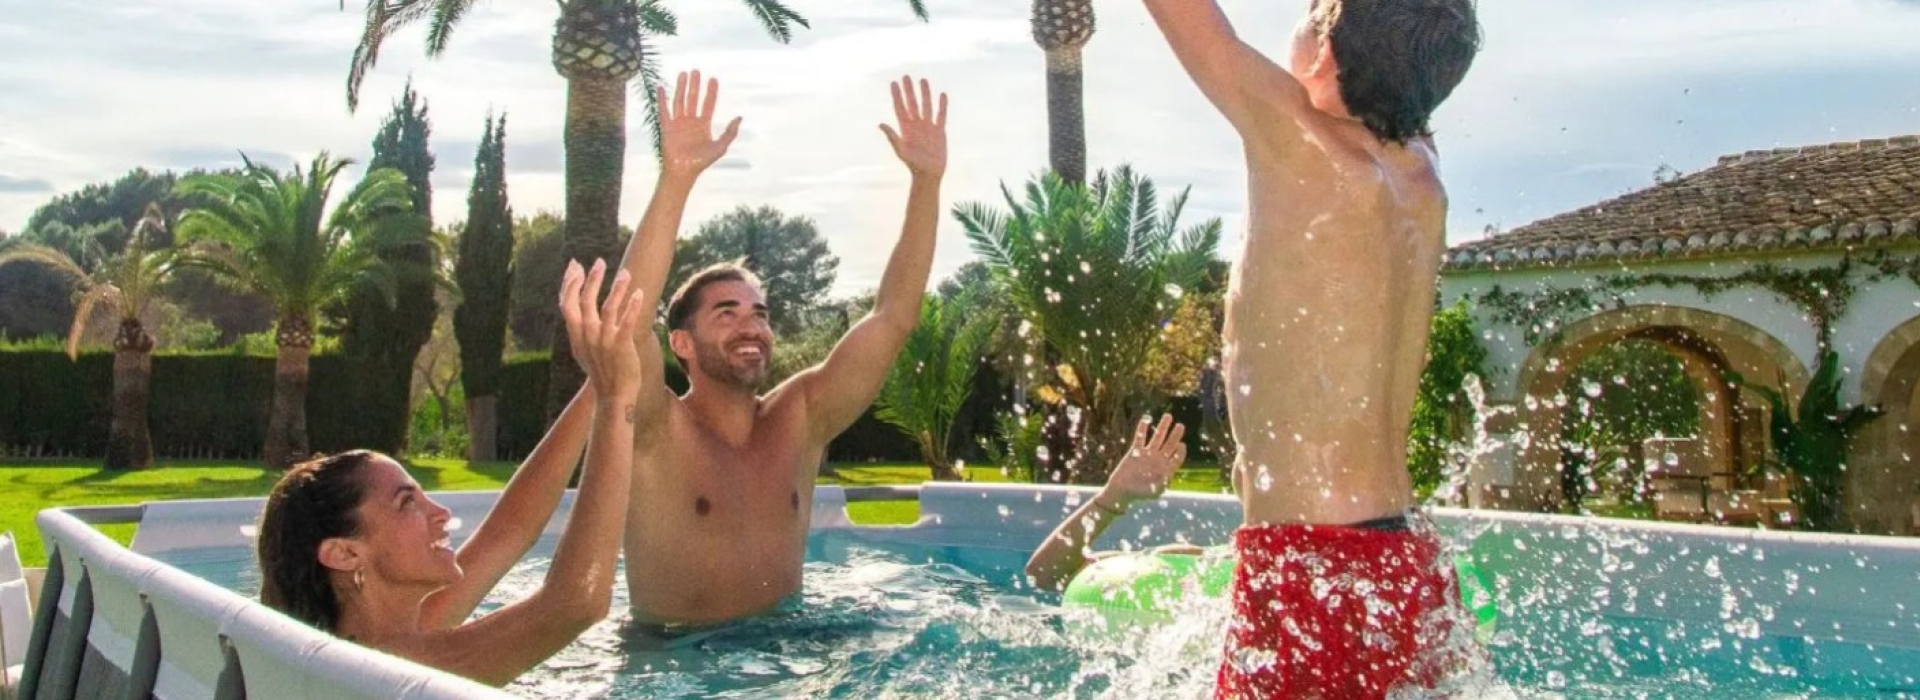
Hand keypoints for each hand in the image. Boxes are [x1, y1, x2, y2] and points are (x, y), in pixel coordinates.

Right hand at [559, 259, 646, 400]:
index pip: (566, 303)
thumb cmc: (601, 371)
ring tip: (625, 273)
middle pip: (585, 300)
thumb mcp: (582, 351)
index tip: (574, 266)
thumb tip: (575, 312)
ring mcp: (603, 340)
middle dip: (592, 278)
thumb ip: (578, 331)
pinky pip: (627, 321)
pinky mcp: (621, 345)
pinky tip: (639, 293)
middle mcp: (586, 335)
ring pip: (608, 307)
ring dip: (616, 287)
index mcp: (575, 335)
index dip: (569, 283)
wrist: (613, 395)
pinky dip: (633, 306)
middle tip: (599, 261)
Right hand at [658, 70, 742, 176]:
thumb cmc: (701, 161)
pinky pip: (664, 111)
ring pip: (680, 101)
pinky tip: (661, 88)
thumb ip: (730, 132)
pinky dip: (662, 100)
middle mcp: (691, 121)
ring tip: (683, 74)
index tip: (713, 79)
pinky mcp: (667, 127)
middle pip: (693, 98)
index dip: (711, 92)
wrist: (683, 171)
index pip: (708, 104)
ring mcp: (678, 123)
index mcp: (703, 125)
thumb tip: (739, 117)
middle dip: (695, 85)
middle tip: (696, 71)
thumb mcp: (720, 147)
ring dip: (681, 87)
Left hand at [878, 75, 946, 177]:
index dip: (897, 95)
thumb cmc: (913, 165)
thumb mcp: (901, 150)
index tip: (894, 83)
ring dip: (925, 93)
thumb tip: (880, 124)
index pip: (900, 107)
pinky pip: (940, 115)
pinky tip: (942, 95)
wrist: (929, 174)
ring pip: (926, 106)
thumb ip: (892, 136)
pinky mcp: (939, 131)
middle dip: (909, 90)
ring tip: (923, 80)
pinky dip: (941, 105)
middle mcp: (916, 125)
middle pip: (912, 103)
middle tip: (906, 76)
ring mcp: (928, 127)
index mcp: (905, 128)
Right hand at [1098, 414, 1187, 508]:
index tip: (1181, 444)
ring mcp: (1147, 454)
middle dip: (1175, 435)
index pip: (1177, 458)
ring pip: (1157, 438)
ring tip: (1168, 416)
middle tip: (1181, 426)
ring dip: (1163, 427)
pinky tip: (1146, 419)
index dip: (1180, 451)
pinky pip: (1140, 438)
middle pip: (1169, 444)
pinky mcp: (1135, 451)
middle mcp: (1158, 460)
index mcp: (1165, 469)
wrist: (1121, 491)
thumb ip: (1162, 484)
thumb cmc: (1139, 494)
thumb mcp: (1154, 492)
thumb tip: (1167, 476)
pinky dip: (1142, 429)